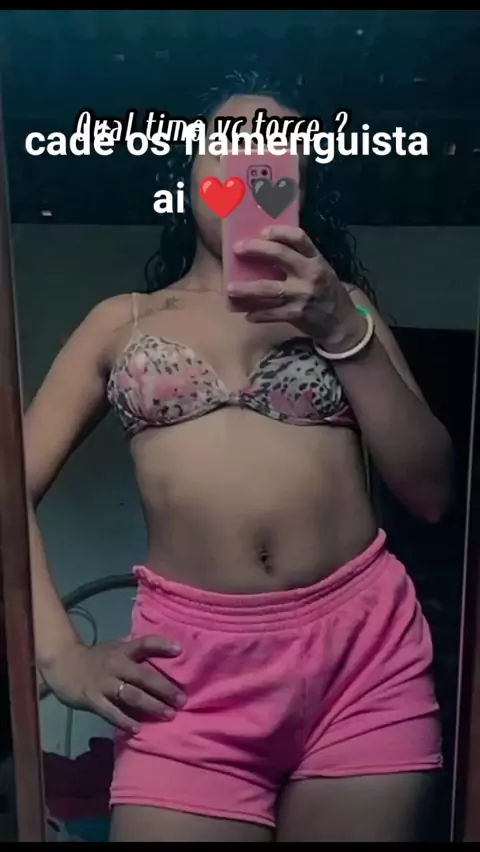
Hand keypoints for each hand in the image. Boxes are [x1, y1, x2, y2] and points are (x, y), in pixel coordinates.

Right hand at [42, 637, 184, 731]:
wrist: (64, 666)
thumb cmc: (96, 658)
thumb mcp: (115, 648)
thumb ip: (134, 649)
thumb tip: (162, 648)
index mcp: (122, 651)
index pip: (144, 644)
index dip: (161, 645)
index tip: (179, 650)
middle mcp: (116, 665)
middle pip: (144, 676)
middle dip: (164, 688)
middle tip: (182, 700)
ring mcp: (104, 683)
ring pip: (132, 696)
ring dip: (151, 706)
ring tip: (168, 715)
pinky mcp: (93, 699)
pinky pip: (111, 712)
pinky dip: (124, 721)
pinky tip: (137, 729)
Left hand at [229, 225, 364, 348]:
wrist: (341, 322)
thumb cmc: (326, 292)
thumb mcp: (320, 270)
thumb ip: (300, 260)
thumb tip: (267, 248)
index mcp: (316, 260)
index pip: (299, 238)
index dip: (279, 232)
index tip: (262, 231)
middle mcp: (310, 274)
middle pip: (280, 255)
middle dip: (256, 250)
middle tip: (237, 249)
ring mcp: (303, 294)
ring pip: (270, 289)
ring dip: (247, 289)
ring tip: (230, 288)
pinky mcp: (297, 314)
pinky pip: (272, 313)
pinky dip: (258, 314)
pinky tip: (247, 314)